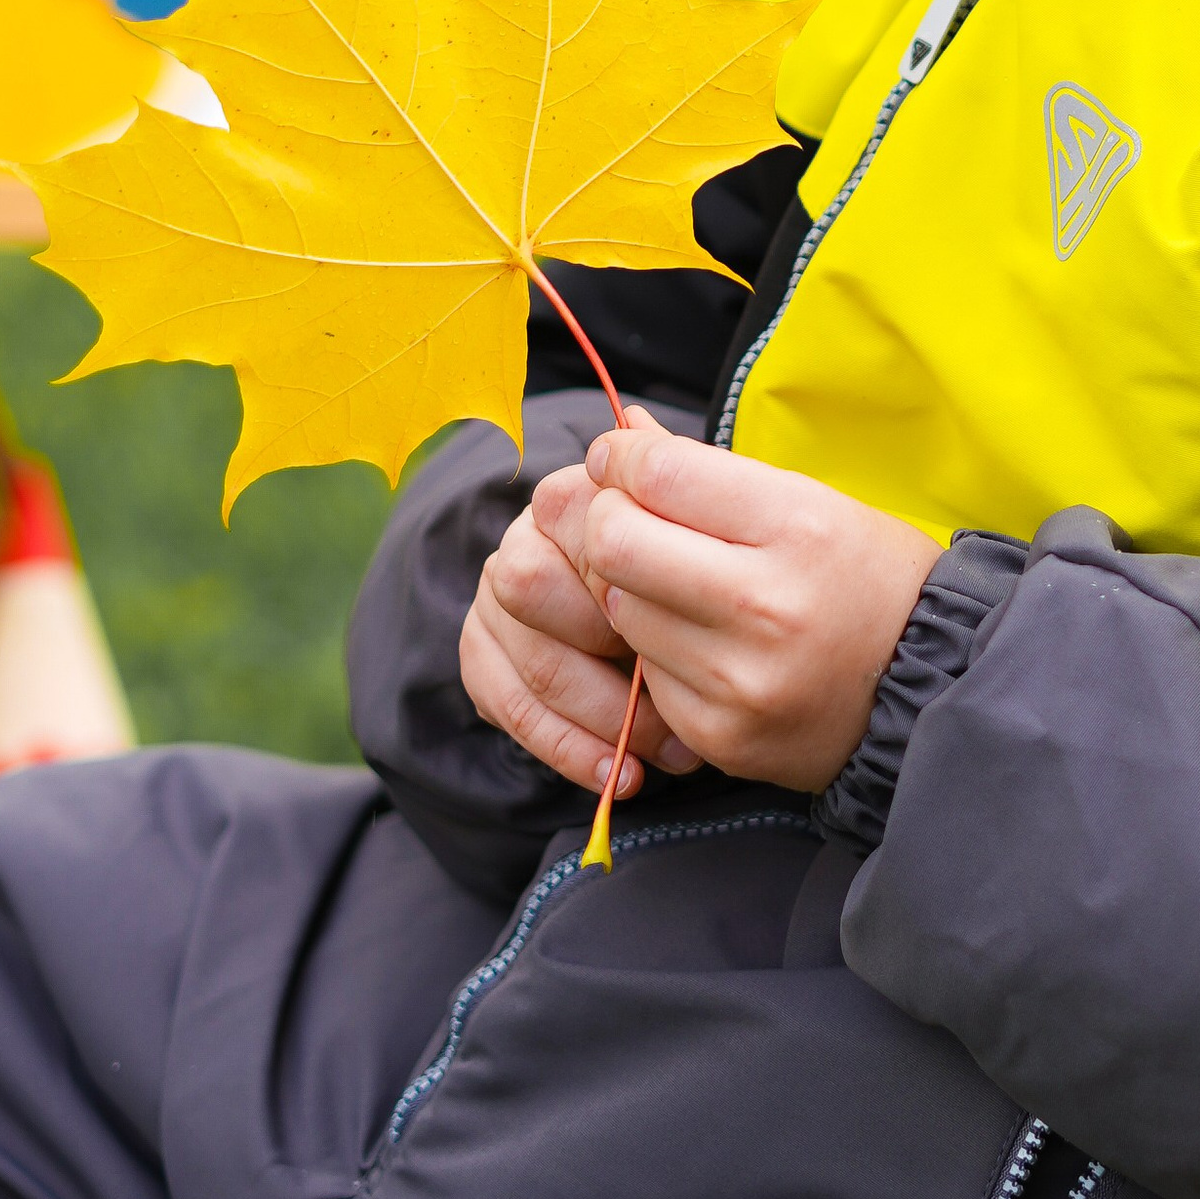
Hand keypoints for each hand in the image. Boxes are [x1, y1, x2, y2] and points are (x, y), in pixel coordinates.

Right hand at [461, 408, 704, 802]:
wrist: (689, 622)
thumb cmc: (712, 576)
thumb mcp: (716, 533)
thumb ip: (680, 485)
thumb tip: (638, 423)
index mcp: (577, 494)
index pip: (576, 523)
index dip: (625, 576)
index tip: (689, 616)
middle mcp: (525, 537)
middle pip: (528, 583)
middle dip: (601, 645)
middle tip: (673, 685)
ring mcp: (495, 598)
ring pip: (525, 658)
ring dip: (601, 715)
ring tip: (672, 750)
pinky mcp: (483, 655)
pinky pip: (504, 706)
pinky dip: (564, 747)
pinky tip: (618, 775)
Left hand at [538, 421, 941, 792]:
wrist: (931, 687)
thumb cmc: (871, 579)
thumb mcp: (812, 503)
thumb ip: (708, 472)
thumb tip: (624, 432)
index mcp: (797, 527)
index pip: (659, 474)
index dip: (620, 457)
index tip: (619, 458)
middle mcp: (764, 605)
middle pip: (616, 543)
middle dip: (608, 519)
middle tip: (630, 519)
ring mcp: (739, 679)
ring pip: (620, 610)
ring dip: (632, 589)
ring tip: (680, 587)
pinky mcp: (720, 734)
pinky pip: (646, 677)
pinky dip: (659, 652)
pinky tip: (704, 645)